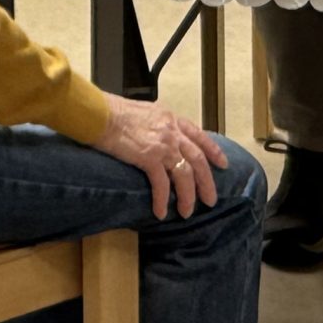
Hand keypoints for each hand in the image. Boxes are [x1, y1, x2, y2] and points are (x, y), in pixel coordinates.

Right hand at [94, 96, 225, 220]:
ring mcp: (163, 145)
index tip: (223, 164)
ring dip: (188, 196)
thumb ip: (155, 120)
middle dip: (206, 182)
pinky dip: (162, 200)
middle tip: (211, 200)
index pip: (200, 136)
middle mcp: (172, 132)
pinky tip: (161, 212)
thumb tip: (155, 126)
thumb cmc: (112, 111)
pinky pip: (161, 184)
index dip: (214, 151)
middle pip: (198, 160)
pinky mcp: (149, 158)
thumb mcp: (143, 111)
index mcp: (171, 119)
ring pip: (184, 175)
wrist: (99, 114)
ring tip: (187, 212)